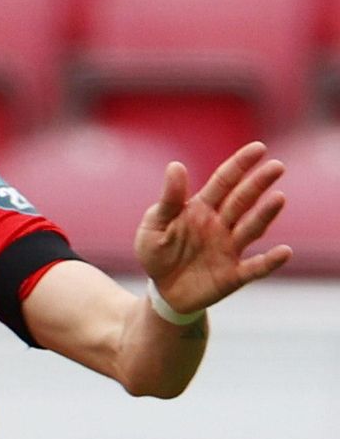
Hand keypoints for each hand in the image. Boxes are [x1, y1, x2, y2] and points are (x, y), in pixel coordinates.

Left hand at [136, 141, 291, 313]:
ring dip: (265, 215)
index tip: (259, 148)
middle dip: (259, 183)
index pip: (224, 182)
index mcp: (202, 208)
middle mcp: (221, 225)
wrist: (162, 291)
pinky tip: (284, 251)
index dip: (240, 165)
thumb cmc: (157, 252)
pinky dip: (270, 261)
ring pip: (251, 229)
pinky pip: (255, 267)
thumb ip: (168, 200)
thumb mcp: (154, 225)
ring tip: (278, 199)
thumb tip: (175, 166)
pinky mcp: (234, 275)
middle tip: (277, 166)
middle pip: (243, 200)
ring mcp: (230, 248)